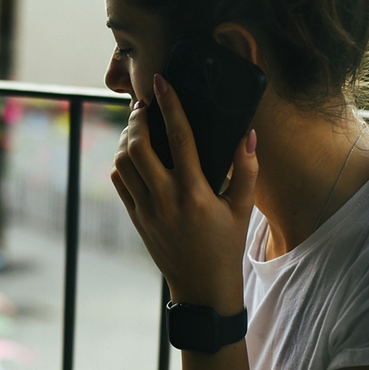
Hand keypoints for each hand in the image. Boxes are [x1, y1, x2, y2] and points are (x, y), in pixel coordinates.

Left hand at [111, 74, 257, 311]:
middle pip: (139, 147)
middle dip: (138, 120)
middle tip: (145, 106)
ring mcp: (146, 210)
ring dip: (127, 139)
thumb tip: (247, 134)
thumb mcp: (243, 209)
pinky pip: (120, 181)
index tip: (161, 83)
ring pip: (123, 163)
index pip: (179, 139)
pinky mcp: (136, 218)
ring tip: (138, 127)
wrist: (201, 287)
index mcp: (195, 194)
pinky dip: (122, 161)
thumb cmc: (226, 245)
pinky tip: (134, 153)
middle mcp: (166, 200)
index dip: (170, 106)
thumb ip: (248, 170)